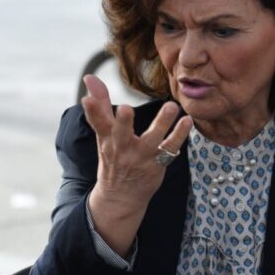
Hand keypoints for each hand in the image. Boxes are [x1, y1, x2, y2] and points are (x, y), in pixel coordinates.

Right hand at [80, 75, 192, 254]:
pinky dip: (180, 135)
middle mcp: (122, 149)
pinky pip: (170, 148)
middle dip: (122, 122)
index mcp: (107, 139)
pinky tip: (187, 121)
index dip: (92, 111)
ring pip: (152, 140)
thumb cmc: (112, 158)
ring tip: (172, 106)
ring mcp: (140, 157)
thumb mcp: (103, 135)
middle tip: (124, 108)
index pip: (97, 123)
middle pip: (121, 134)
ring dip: (162, 123)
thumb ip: (99, 105)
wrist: (121, 197)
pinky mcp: (157, 164)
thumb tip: (89, 77)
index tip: (86, 99)